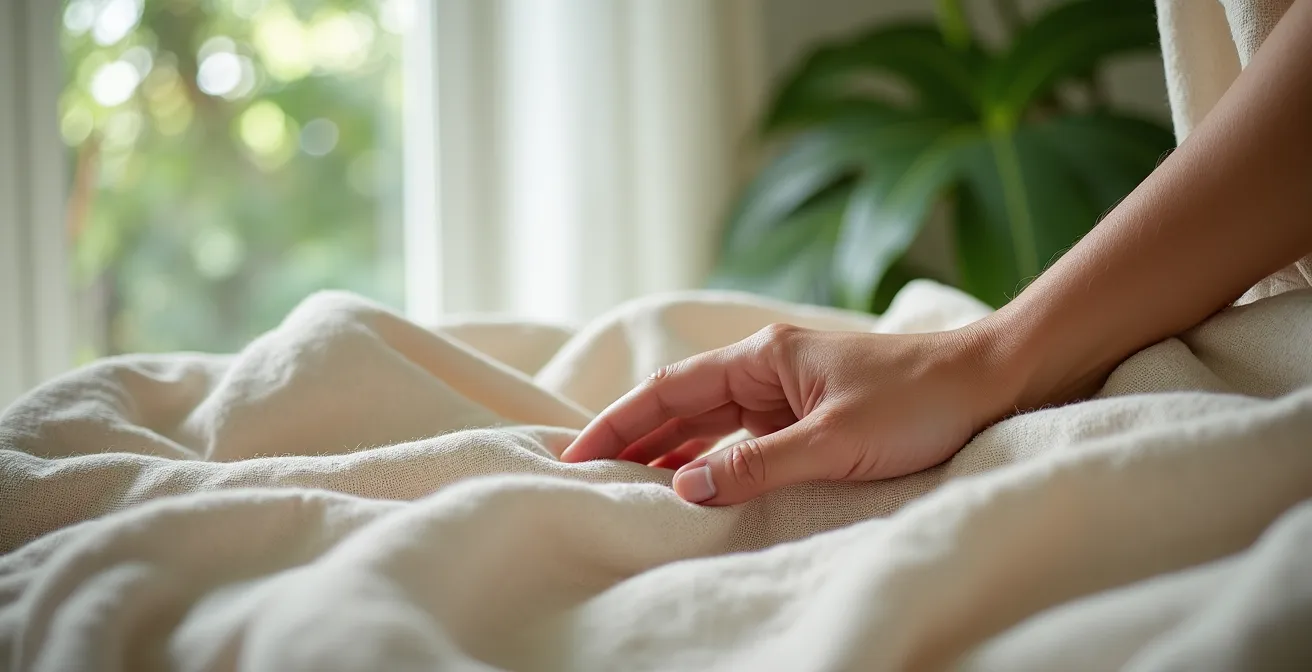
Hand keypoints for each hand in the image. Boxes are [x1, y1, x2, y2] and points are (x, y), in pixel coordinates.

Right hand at [560, 323, 1016, 504]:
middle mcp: (767, 369)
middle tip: (587, 477)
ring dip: (669, 452)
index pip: (671, 389)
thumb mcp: (833, 441)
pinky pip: (744, 439)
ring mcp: (787, 392)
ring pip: (710, 423)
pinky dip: (712, 460)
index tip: (579, 452)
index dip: (620, 421)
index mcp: (764, 357)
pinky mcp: (809, 415)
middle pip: (681, 404)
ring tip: (626, 486)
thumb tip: (685, 487)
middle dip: (634, 438)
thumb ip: (756, 466)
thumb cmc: (918, 401)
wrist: (988, 384)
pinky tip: (693, 484)